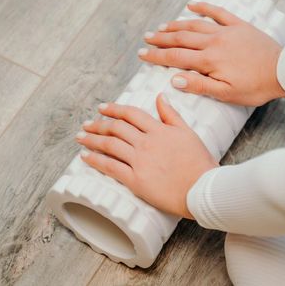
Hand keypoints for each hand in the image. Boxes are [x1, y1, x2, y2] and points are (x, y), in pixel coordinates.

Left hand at [75, 93, 217, 218]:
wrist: (203, 189)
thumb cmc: (200, 163)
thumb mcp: (188, 133)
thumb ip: (171, 115)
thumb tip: (160, 97)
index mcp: (159, 130)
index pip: (131, 114)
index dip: (114, 109)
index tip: (103, 108)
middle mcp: (146, 142)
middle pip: (116, 128)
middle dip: (98, 124)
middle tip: (87, 124)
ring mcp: (140, 161)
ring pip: (110, 145)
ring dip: (92, 139)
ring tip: (81, 137)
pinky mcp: (135, 180)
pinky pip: (110, 167)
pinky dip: (95, 160)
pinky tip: (85, 157)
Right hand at [140, 1, 284, 106]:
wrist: (283, 71)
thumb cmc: (256, 86)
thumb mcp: (227, 94)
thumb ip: (199, 86)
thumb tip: (174, 79)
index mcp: (210, 61)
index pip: (176, 57)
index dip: (157, 56)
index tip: (142, 54)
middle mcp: (214, 42)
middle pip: (181, 39)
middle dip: (161, 39)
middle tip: (146, 38)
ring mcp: (227, 31)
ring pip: (195, 25)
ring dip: (176, 25)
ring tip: (162, 27)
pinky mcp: (239, 25)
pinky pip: (218, 12)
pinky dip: (203, 7)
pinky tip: (192, 5)